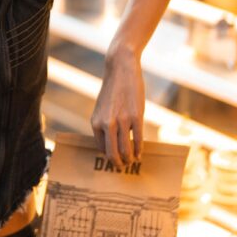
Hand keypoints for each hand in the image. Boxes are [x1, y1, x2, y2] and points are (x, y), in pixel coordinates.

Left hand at [90, 47, 143, 166]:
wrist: (121, 69)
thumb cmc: (113, 90)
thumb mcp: (102, 108)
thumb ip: (104, 124)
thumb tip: (112, 143)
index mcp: (96, 122)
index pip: (101, 148)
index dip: (108, 157)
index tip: (115, 161)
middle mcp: (106, 124)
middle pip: (112, 153)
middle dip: (118, 163)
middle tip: (123, 167)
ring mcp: (122, 121)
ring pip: (126, 149)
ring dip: (130, 159)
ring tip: (133, 161)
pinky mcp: (136, 117)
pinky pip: (138, 140)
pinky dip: (139, 150)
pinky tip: (140, 153)